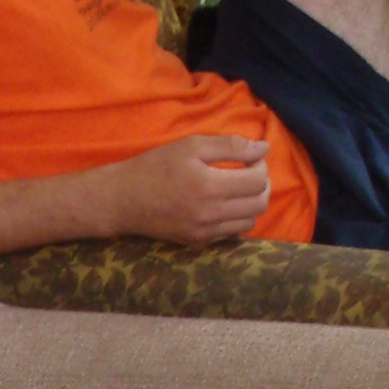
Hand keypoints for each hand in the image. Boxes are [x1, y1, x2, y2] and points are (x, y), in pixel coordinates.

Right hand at [105, 134, 271, 243]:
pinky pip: (232, 233)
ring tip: (238, 188)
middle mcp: (211, 214)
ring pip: (250, 222)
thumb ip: (230, 145)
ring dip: (252, 203)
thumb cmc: (156, 166)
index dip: (260, 165)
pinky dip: (237, 218)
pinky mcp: (200, 242)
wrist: (124, 200)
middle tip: (249, 172)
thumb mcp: (191, 146)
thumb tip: (264, 147)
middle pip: (259, 204)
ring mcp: (206, 232)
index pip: (257, 181)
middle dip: (262, 185)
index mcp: (209, 186)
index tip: (251, 157)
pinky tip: (224, 204)